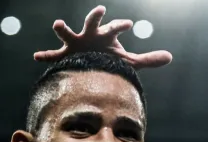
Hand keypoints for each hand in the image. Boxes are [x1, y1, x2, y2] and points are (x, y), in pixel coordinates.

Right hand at [34, 5, 172, 68]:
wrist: (89, 66)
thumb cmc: (107, 60)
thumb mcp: (127, 61)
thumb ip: (147, 60)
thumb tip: (170, 57)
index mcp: (106, 35)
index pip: (115, 27)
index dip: (120, 25)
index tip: (129, 25)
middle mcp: (90, 35)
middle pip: (92, 22)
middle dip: (95, 16)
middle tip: (99, 9)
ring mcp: (76, 43)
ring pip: (68, 33)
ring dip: (63, 29)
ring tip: (57, 24)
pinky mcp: (65, 54)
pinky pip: (54, 56)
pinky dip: (46, 56)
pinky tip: (36, 57)